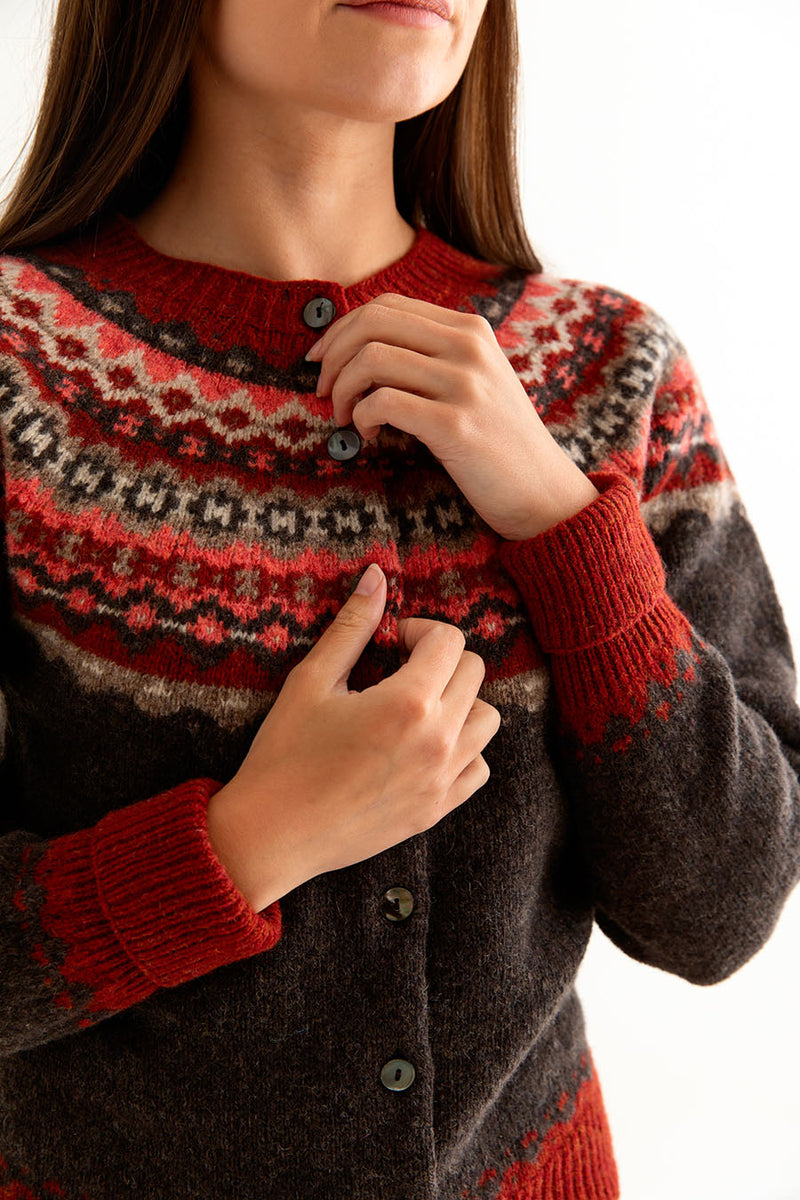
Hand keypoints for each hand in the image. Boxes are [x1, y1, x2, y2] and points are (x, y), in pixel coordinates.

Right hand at [206, 565, 500, 912]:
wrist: (271, 834)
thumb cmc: (283, 754)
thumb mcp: (311, 680)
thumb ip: (352, 627)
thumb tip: (377, 576)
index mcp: (409, 702)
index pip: (450, 641)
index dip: (420, 630)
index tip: (392, 642)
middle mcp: (438, 740)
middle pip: (475, 673)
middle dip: (441, 660)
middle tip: (399, 668)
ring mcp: (442, 779)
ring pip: (488, 720)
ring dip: (460, 702)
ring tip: (416, 706)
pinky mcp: (437, 809)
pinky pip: (479, 767)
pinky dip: (463, 749)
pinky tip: (423, 745)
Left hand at [306, 292, 599, 539]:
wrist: (543, 493)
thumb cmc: (497, 444)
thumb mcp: (475, 383)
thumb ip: (432, 357)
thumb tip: (358, 348)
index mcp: (470, 330)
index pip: (387, 305)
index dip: (342, 329)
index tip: (323, 360)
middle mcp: (468, 347)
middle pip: (372, 322)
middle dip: (333, 355)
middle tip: (322, 391)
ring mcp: (465, 384)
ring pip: (371, 359)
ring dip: (342, 390)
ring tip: (344, 418)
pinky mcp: (455, 425)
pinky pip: (382, 402)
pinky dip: (360, 418)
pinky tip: (369, 437)